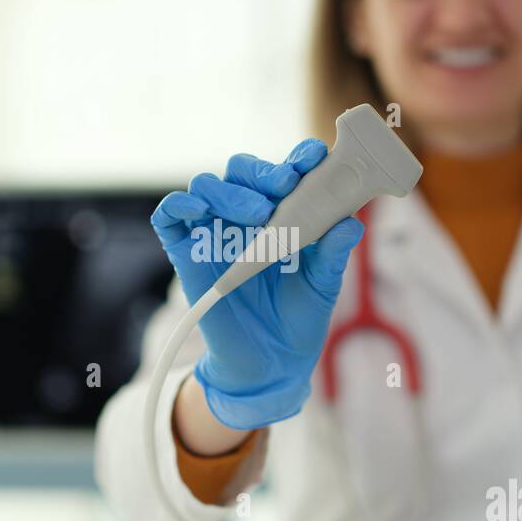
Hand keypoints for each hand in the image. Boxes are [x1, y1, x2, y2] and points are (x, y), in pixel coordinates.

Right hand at [151, 139, 363, 429]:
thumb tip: (351, 222)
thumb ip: (333, 252)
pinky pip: (169, 215)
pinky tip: (199, 210)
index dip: (297, 158)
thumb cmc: (299, 317)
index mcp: (282, 212)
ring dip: (232, 191)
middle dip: (264, 172)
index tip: (314, 156)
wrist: (273, 364)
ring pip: (208, 185)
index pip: (285, 172)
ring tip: (258, 214)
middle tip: (286, 184)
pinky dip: (180, 204)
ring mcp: (213, 231)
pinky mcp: (185, 252)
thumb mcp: (323, 283)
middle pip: (243, 171)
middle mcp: (245, 215)